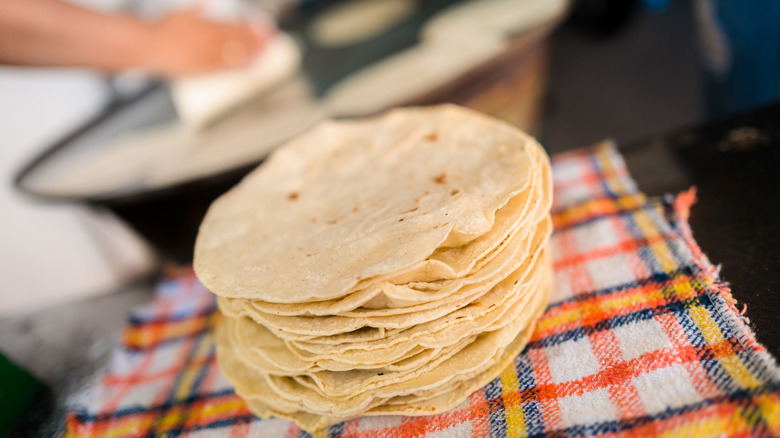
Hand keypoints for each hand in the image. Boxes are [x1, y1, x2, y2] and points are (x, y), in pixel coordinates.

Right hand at [142, 8, 272, 76]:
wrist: (146, 46)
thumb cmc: (162, 30)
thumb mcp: (181, 13)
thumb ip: (196, 9)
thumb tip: (206, 3)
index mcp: (205, 25)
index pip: (234, 26)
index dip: (250, 28)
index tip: (263, 28)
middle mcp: (207, 40)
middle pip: (237, 40)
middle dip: (256, 40)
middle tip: (271, 39)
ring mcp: (205, 55)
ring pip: (234, 54)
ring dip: (252, 52)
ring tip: (265, 51)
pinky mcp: (201, 69)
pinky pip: (225, 68)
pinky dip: (239, 66)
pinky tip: (251, 65)